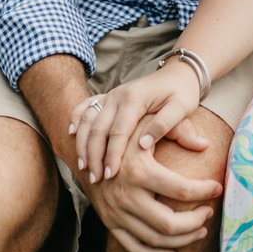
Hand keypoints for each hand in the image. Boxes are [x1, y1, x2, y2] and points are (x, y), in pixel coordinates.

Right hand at [68, 65, 202, 183]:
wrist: (179, 72)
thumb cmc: (183, 93)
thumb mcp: (182, 107)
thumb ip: (167, 125)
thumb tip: (144, 145)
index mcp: (136, 98)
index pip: (119, 131)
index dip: (113, 154)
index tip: (110, 174)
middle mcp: (118, 95)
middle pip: (98, 128)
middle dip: (94, 155)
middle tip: (94, 179)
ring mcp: (110, 95)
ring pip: (88, 120)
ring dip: (82, 143)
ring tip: (82, 167)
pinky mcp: (108, 97)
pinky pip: (86, 107)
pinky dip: (76, 119)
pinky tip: (70, 134)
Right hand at [75, 136, 223, 251]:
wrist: (89, 148)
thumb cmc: (125, 132)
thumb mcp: (147, 122)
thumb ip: (176, 128)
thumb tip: (205, 145)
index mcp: (139, 172)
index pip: (181, 190)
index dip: (204, 191)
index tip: (218, 187)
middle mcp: (126, 196)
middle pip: (169, 223)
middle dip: (195, 221)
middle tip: (209, 212)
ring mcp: (116, 213)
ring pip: (155, 239)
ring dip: (182, 240)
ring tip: (200, 229)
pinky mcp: (109, 223)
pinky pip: (134, 248)